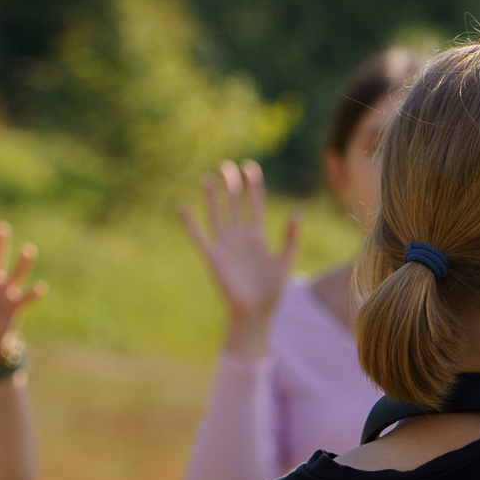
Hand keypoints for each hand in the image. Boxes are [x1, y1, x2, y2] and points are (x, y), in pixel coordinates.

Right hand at [180, 160, 300, 335]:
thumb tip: (296, 211)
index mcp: (257, 236)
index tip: (250, 168)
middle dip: (231, 186)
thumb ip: (291, 237)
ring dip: (212, 198)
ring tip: (208, 179)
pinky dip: (190, 222)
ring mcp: (225, 246)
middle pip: (234, 205)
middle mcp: (239, 237)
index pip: (255, 205)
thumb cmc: (271, 291)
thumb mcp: (285, 261)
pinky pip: (199, 236)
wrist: (255, 313)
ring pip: (217, 216)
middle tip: (227, 166)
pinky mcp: (213, 257)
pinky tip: (182, 206)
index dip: (253, 187)